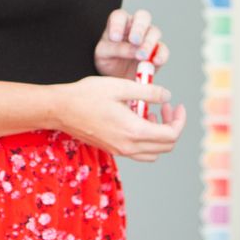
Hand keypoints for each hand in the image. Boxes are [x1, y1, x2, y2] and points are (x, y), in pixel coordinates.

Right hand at [50, 75, 186, 160]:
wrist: (60, 109)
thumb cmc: (87, 95)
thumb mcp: (120, 86)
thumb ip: (148, 91)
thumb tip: (167, 95)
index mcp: (133, 130)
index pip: (171, 135)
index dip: (179, 120)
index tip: (176, 105)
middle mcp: (128, 146)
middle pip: (166, 146)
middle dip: (172, 126)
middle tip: (166, 106)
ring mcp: (120, 150)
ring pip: (153, 152)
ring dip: (159, 135)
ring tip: (151, 113)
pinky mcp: (112, 149)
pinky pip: (139, 152)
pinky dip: (146, 139)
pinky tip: (136, 119)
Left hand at [94, 9, 166, 80]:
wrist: (117, 77)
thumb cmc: (108, 60)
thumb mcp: (104, 55)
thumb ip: (116, 49)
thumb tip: (133, 49)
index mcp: (119, 24)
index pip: (119, 16)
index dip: (117, 24)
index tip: (114, 38)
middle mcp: (135, 26)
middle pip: (142, 16)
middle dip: (139, 28)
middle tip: (134, 40)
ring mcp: (149, 37)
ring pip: (154, 31)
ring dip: (148, 43)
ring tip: (141, 56)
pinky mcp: (158, 51)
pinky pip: (163, 50)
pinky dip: (160, 55)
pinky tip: (155, 61)